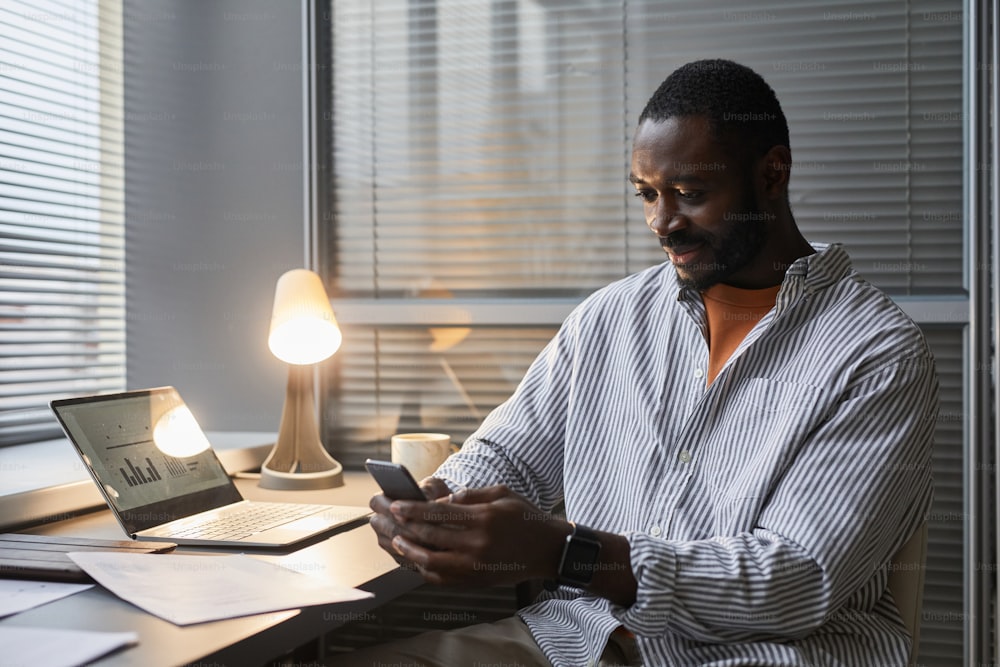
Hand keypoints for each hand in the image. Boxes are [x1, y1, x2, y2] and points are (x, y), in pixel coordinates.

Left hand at [377, 485, 570, 585]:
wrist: (549, 550)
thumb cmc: (526, 518)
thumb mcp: (502, 494)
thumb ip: (470, 494)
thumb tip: (441, 499)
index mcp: (483, 519)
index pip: (438, 513)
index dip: (413, 509)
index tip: (395, 505)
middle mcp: (477, 544)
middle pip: (429, 536)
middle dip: (403, 527)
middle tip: (386, 519)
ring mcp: (475, 566)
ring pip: (431, 562)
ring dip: (408, 551)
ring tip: (395, 540)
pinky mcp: (476, 580)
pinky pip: (442, 578)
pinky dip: (424, 569)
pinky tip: (414, 559)